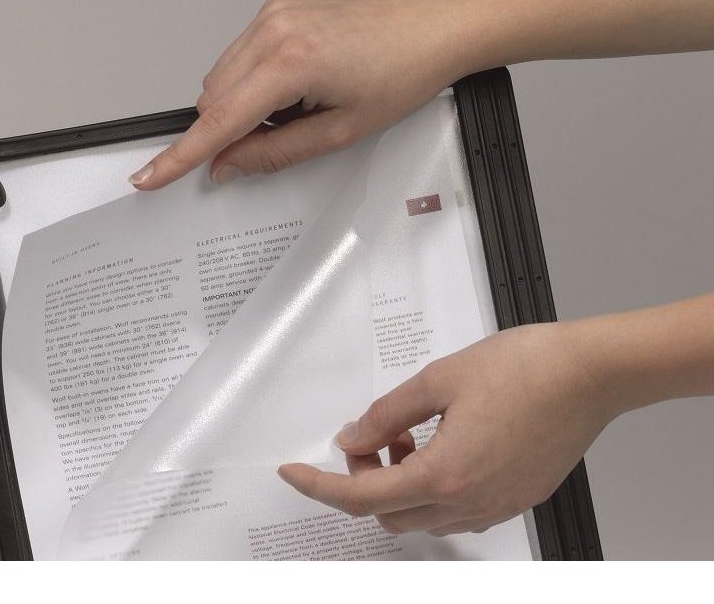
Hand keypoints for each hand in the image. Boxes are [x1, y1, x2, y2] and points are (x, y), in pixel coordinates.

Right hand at [129, 0, 480, 189]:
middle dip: (230, 130)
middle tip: (279, 138)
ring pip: (221, 79)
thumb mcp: (340, 132)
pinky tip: (294, 83)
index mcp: (291, 63)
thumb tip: (228, 166)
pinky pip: (238, 56)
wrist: (427, 26)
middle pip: (211, 100)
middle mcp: (273, 30)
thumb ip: (274, 153)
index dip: (181, 156)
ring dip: (242, 104)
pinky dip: (253, 81)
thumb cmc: (399, 73)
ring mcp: (271, 14)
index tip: (150, 175)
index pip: (218, 121)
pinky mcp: (275, 8)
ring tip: (298, 105)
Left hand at [277, 323, 616, 535]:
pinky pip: (458, 509)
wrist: (591, 373)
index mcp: (445, 474)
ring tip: (406, 436)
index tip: (294, 474)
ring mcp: (497, 505)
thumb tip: (353, 437)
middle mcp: (471, 501)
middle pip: (388, 514)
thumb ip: (386, 414)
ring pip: (423, 516)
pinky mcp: (517, 498)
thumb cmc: (527, 368)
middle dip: (363, 480)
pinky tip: (439, 445)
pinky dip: (433, 487)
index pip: (362, 495)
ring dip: (399, 484)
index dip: (319, 486)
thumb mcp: (438, 380)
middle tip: (365, 438)